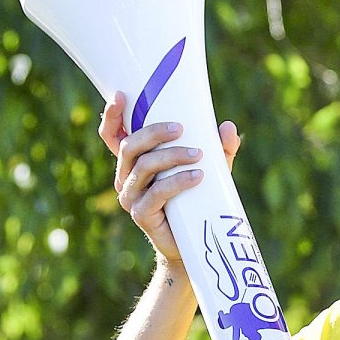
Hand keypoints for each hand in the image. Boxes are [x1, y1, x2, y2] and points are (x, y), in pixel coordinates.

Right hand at [98, 92, 240, 265]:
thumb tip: (228, 127)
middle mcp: (126, 177)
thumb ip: (219, 149)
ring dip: (172, 156)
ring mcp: (130, 197)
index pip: (113, 136)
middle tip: (181, 128)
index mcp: (134, 162)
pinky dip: (178, 182)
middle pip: (130, 146)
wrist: (193, 243)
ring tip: (199, 155)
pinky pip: (157, 193)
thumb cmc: (197, 201)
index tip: (122, 96)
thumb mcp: (210, 170)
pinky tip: (197, 176)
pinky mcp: (141, 215)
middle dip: (154, 132)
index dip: (111, 116)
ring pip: (144, 167)